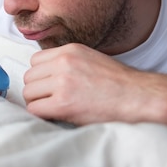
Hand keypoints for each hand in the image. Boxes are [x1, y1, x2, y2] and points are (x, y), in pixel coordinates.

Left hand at [22, 43, 163, 124]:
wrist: (137, 96)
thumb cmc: (118, 83)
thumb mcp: (91, 59)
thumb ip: (68, 62)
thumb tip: (46, 75)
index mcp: (70, 50)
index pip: (35, 61)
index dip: (40, 76)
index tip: (48, 86)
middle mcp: (63, 62)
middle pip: (29, 77)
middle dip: (37, 90)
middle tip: (50, 100)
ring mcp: (62, 82)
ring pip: (29, 93)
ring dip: (38, 103)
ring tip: (55, 108)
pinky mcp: (63, 103)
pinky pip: (35, 109)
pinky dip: (42, 115)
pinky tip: (56, 116)